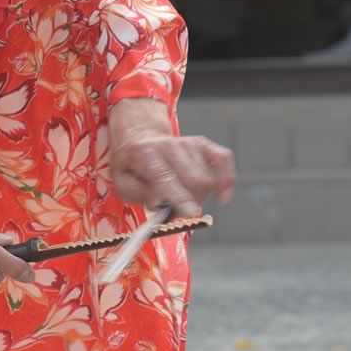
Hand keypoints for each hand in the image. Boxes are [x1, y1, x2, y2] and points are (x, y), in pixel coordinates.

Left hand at [111, 134, 235, 216]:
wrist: (141, 138)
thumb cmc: (133, 166)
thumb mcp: (124, 185)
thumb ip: (143, 198)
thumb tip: (166, 207)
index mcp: (145, 154)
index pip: (166, 177)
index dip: (180, 196)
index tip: (190, 212)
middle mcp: (170, 146)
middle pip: (194, 179)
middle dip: (191, 202)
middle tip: (178, 210)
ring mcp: (189, 144)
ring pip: (207, 178)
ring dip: (199, 196)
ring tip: (184, 197)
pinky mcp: (203, 145)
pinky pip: (223, 160)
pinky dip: (226, 179)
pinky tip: (222, 193)